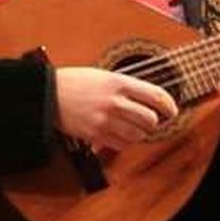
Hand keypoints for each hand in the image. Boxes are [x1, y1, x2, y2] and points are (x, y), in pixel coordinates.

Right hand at [54, 67, 178, 151]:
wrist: (48, 94)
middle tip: (150, 121)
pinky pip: (121, 145)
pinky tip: (118, 134)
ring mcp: (105, 119)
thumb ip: (127, 87)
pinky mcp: (95, 134)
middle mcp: (115, 101)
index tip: (172, 111)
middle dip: (153, 122)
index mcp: (119, 82)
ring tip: (131, 127)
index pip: (156, 95)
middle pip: (151, 119)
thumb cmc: (75, 82)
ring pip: (138, 134)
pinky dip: (124, 142)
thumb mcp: (104, 76)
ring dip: (139, 133)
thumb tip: (151, 101)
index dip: (169, 106)